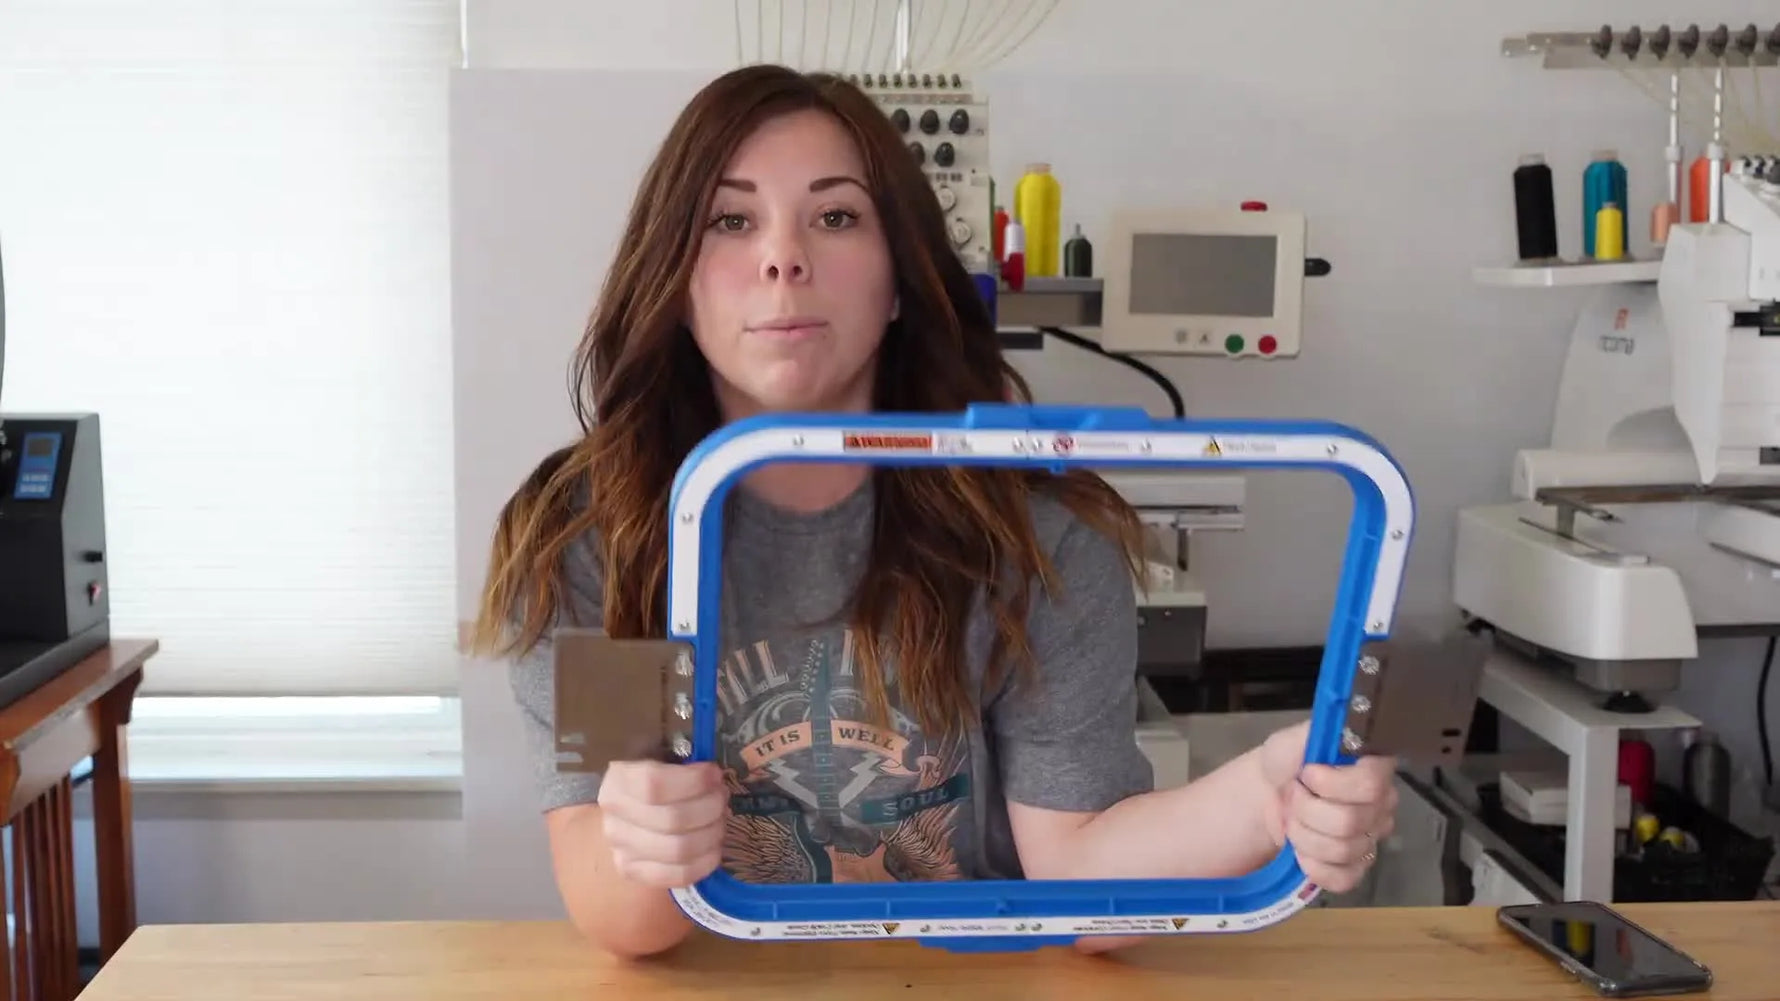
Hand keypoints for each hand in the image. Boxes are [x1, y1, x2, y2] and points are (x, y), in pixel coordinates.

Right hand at [597, 759, 729, 888]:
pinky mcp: (634, 873)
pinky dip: (705, 862)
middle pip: (673, 819)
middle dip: (710, 807)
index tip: (714, 774)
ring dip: (711, 834)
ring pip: (679, 850)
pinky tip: (714, 848)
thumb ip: (682, 763)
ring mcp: (621, 850)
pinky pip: (679, 875)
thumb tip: (713, 774)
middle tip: (721, 798)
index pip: (655, 784)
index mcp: (618, 781)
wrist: (625, 812)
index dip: (693, 781)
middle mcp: (614, 819)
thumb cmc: (653, 778)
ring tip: (718, 821)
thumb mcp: (661, 758)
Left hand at [1258, 720, 1397, 892]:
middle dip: (1307, 810)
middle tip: (1294, 796)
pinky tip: (1302, 851)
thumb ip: (1318, 734)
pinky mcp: (1356, 868)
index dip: (1331, 784)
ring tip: (1294, 819)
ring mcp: (1372, 838)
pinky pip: (1343, 878)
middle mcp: (1382, 804)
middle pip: (1350, 822)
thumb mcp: (1295, 738)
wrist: (1267, 793)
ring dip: (1304, 835)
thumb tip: (1340, 732)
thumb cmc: (1287, 762)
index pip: (1371, 785)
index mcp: (1375, 769)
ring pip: (1343, 850)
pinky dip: (1313, 866)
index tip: (1307, 774)